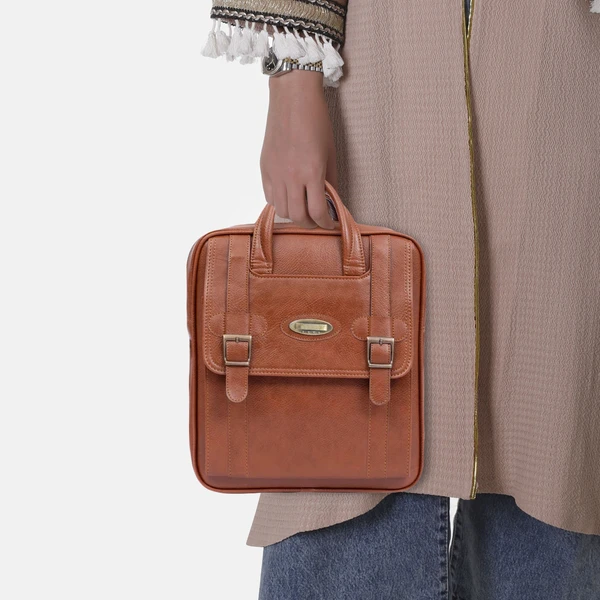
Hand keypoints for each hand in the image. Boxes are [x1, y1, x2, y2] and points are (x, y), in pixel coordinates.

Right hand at [260, 70, 338, 228]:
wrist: (292, 97)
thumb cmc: (316, 121)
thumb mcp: (330, 152)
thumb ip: (331, 180)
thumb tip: (331, 201)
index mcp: (312, 172)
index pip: (318, 212)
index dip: (326, 223)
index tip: (329, 224)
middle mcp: (292, 176)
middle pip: (298, 216)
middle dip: (310, 224)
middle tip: (317, 221)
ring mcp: (275, 173)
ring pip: (281, 210)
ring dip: (294, 215)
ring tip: (302, 210)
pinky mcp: (265, 168)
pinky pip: (270, 196)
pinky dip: (280, 203)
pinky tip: (289, 197)